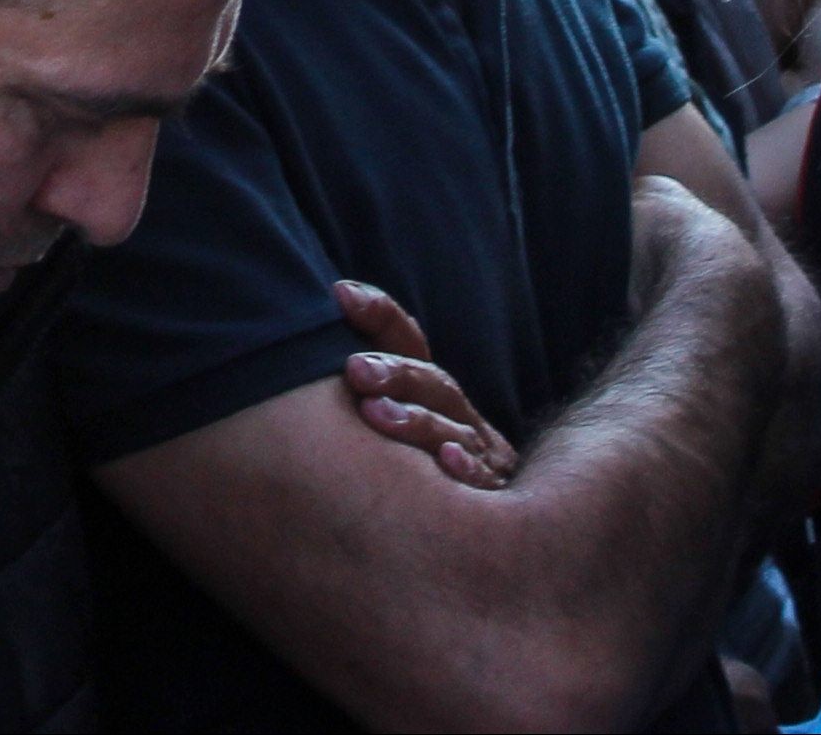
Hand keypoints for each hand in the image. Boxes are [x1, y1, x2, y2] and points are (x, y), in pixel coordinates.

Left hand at [328, 280, 509, 490]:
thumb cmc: (421, 469)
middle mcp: (460, 416)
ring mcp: (483, 454)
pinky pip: (484, 482)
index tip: (342, 293)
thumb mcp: (397, 423)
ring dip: (415, 420)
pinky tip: (447, 461)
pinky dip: (467, 470)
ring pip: (451, 430)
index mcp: (433, 391)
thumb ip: (365, 385)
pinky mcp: (497, 496)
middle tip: (355, 368)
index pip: (409, 342)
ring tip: (375, 412)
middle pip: (432, 383)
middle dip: (394, 372)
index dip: (380, 315)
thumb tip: (323, 319)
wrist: (496, 526)